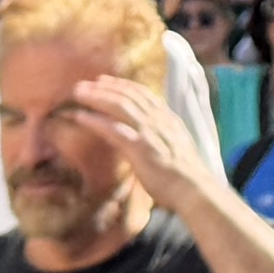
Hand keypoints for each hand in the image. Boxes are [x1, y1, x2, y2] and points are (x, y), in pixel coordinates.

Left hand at [64, 66, 210, 215]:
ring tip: (78, 93)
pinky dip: (95, 121)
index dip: (123, 86)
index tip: (105, 81)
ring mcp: (150, 133)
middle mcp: (159, 121)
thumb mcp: (176, 149)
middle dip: (105, 87)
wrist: (194, 191)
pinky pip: (113, 129)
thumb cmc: (186, 178)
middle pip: (129, 96)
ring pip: (120, 106)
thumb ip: (162, 138)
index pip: (144, 94)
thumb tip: (148, 139)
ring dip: (97, 97)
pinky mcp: (140, 148)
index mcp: (169, 120)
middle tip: (84, 84)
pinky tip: (80, 117)